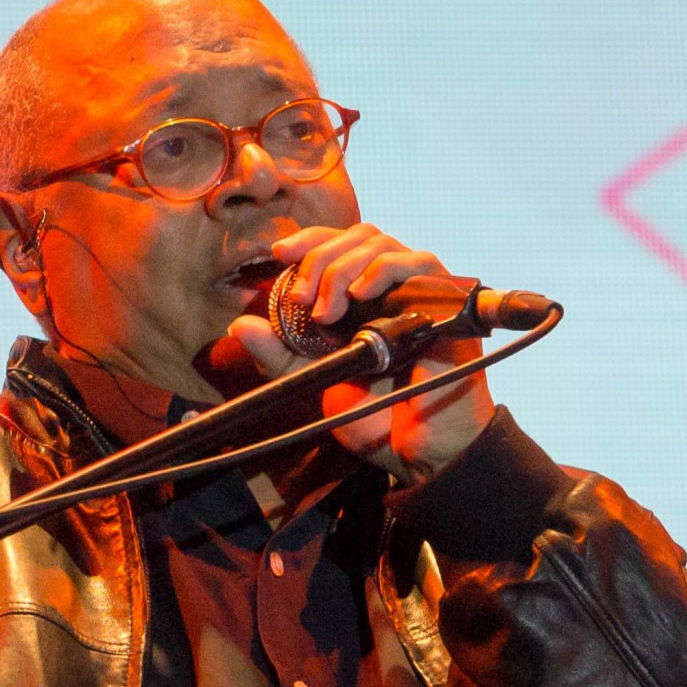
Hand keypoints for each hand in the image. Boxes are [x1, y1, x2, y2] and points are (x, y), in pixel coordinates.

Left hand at [227, 223, 494, 483]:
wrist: (413, 449)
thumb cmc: (373, 416)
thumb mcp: (315, 380)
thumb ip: (279, 355)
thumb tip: (240, 326)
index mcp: (364, 297)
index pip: (339, 244)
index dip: (310, 240)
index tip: (280, 254)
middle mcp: (392, 288)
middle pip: (358, 236)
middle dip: (320, 259)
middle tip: (302, 300)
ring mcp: (420, 292)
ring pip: (381, 244)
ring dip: (343, 268)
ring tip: (326, 312)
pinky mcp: (446, 302)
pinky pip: (418, 264)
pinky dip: (382, 270)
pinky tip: (359, 294)